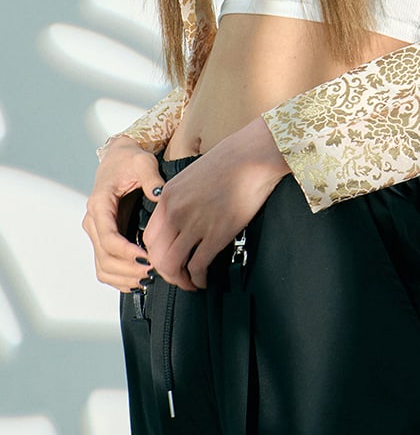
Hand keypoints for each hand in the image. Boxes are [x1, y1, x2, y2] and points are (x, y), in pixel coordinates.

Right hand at [82, 136, 164, 291]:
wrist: (118, 159)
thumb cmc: (130, 159)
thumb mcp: (143, 161)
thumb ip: (151, 176)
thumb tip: (158, 194)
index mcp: (100, 204)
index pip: (108, 238)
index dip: (127, 253)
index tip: (148, 259)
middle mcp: (93, 221)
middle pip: (105, 258)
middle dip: (129, 269)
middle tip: (155, 271)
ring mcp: (96, 232)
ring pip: (103, 267)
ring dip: (124, 278)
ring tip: (149, 278)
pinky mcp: (103, 239)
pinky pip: (106, 266)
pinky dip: (120, 278)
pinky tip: (139, 279)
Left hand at [141, 118, 288, 290]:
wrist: (254, 153)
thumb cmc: (231, 159)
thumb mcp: (192, 176)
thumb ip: (180, 199)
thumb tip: (180, 222)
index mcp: (168, 196)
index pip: (148, 237)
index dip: (155, 255)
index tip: (165, 260)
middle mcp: (176, 211)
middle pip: (157, 255)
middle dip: (166, 273)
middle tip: (177, 278)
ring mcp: (195, 223)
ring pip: (173, 265)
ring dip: (180, 280)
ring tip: (190, 283)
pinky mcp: (216, 233)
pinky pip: (198, 266)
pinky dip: (199, 279)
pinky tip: (205, 279)